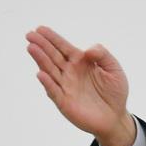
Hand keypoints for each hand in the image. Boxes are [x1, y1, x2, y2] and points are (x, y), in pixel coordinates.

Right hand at [26, 25, 136, 145]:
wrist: (115, 117)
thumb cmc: (115, 92)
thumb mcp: (114, 69)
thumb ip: (103, 55)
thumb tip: (88, 50)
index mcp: (80, 62)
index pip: (63, 47)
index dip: (52, 38)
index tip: (40, 29)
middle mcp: (69, 72)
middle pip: (53, 56)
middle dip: (41, 45)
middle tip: (30, 34)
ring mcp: (65, 86)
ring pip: (50, 70)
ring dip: (40, 59)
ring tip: (31, 47)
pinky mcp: (64, 102)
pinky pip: (54, 91)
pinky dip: (47, 83)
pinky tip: (41, 74)